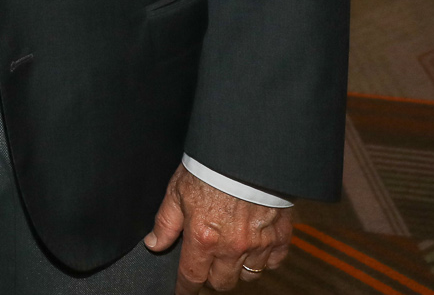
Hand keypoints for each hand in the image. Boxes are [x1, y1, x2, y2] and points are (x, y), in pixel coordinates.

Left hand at [143, 165, 292, 290]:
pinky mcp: (280, 236)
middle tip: (207, 266)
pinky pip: (274, 262)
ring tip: (231, 255)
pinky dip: (265, 260)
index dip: (185, 288)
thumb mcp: (177, 191)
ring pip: (250, 276)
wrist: (247, 153)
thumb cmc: (209, 168)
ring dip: (238, 270)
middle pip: (222, 282)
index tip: (183, 292)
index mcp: (203, 238)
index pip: (192, 276)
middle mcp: (232, 247)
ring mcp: (259, 244)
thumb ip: (166, 222)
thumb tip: (153, 244)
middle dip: (212, 278)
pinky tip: (256, 248)